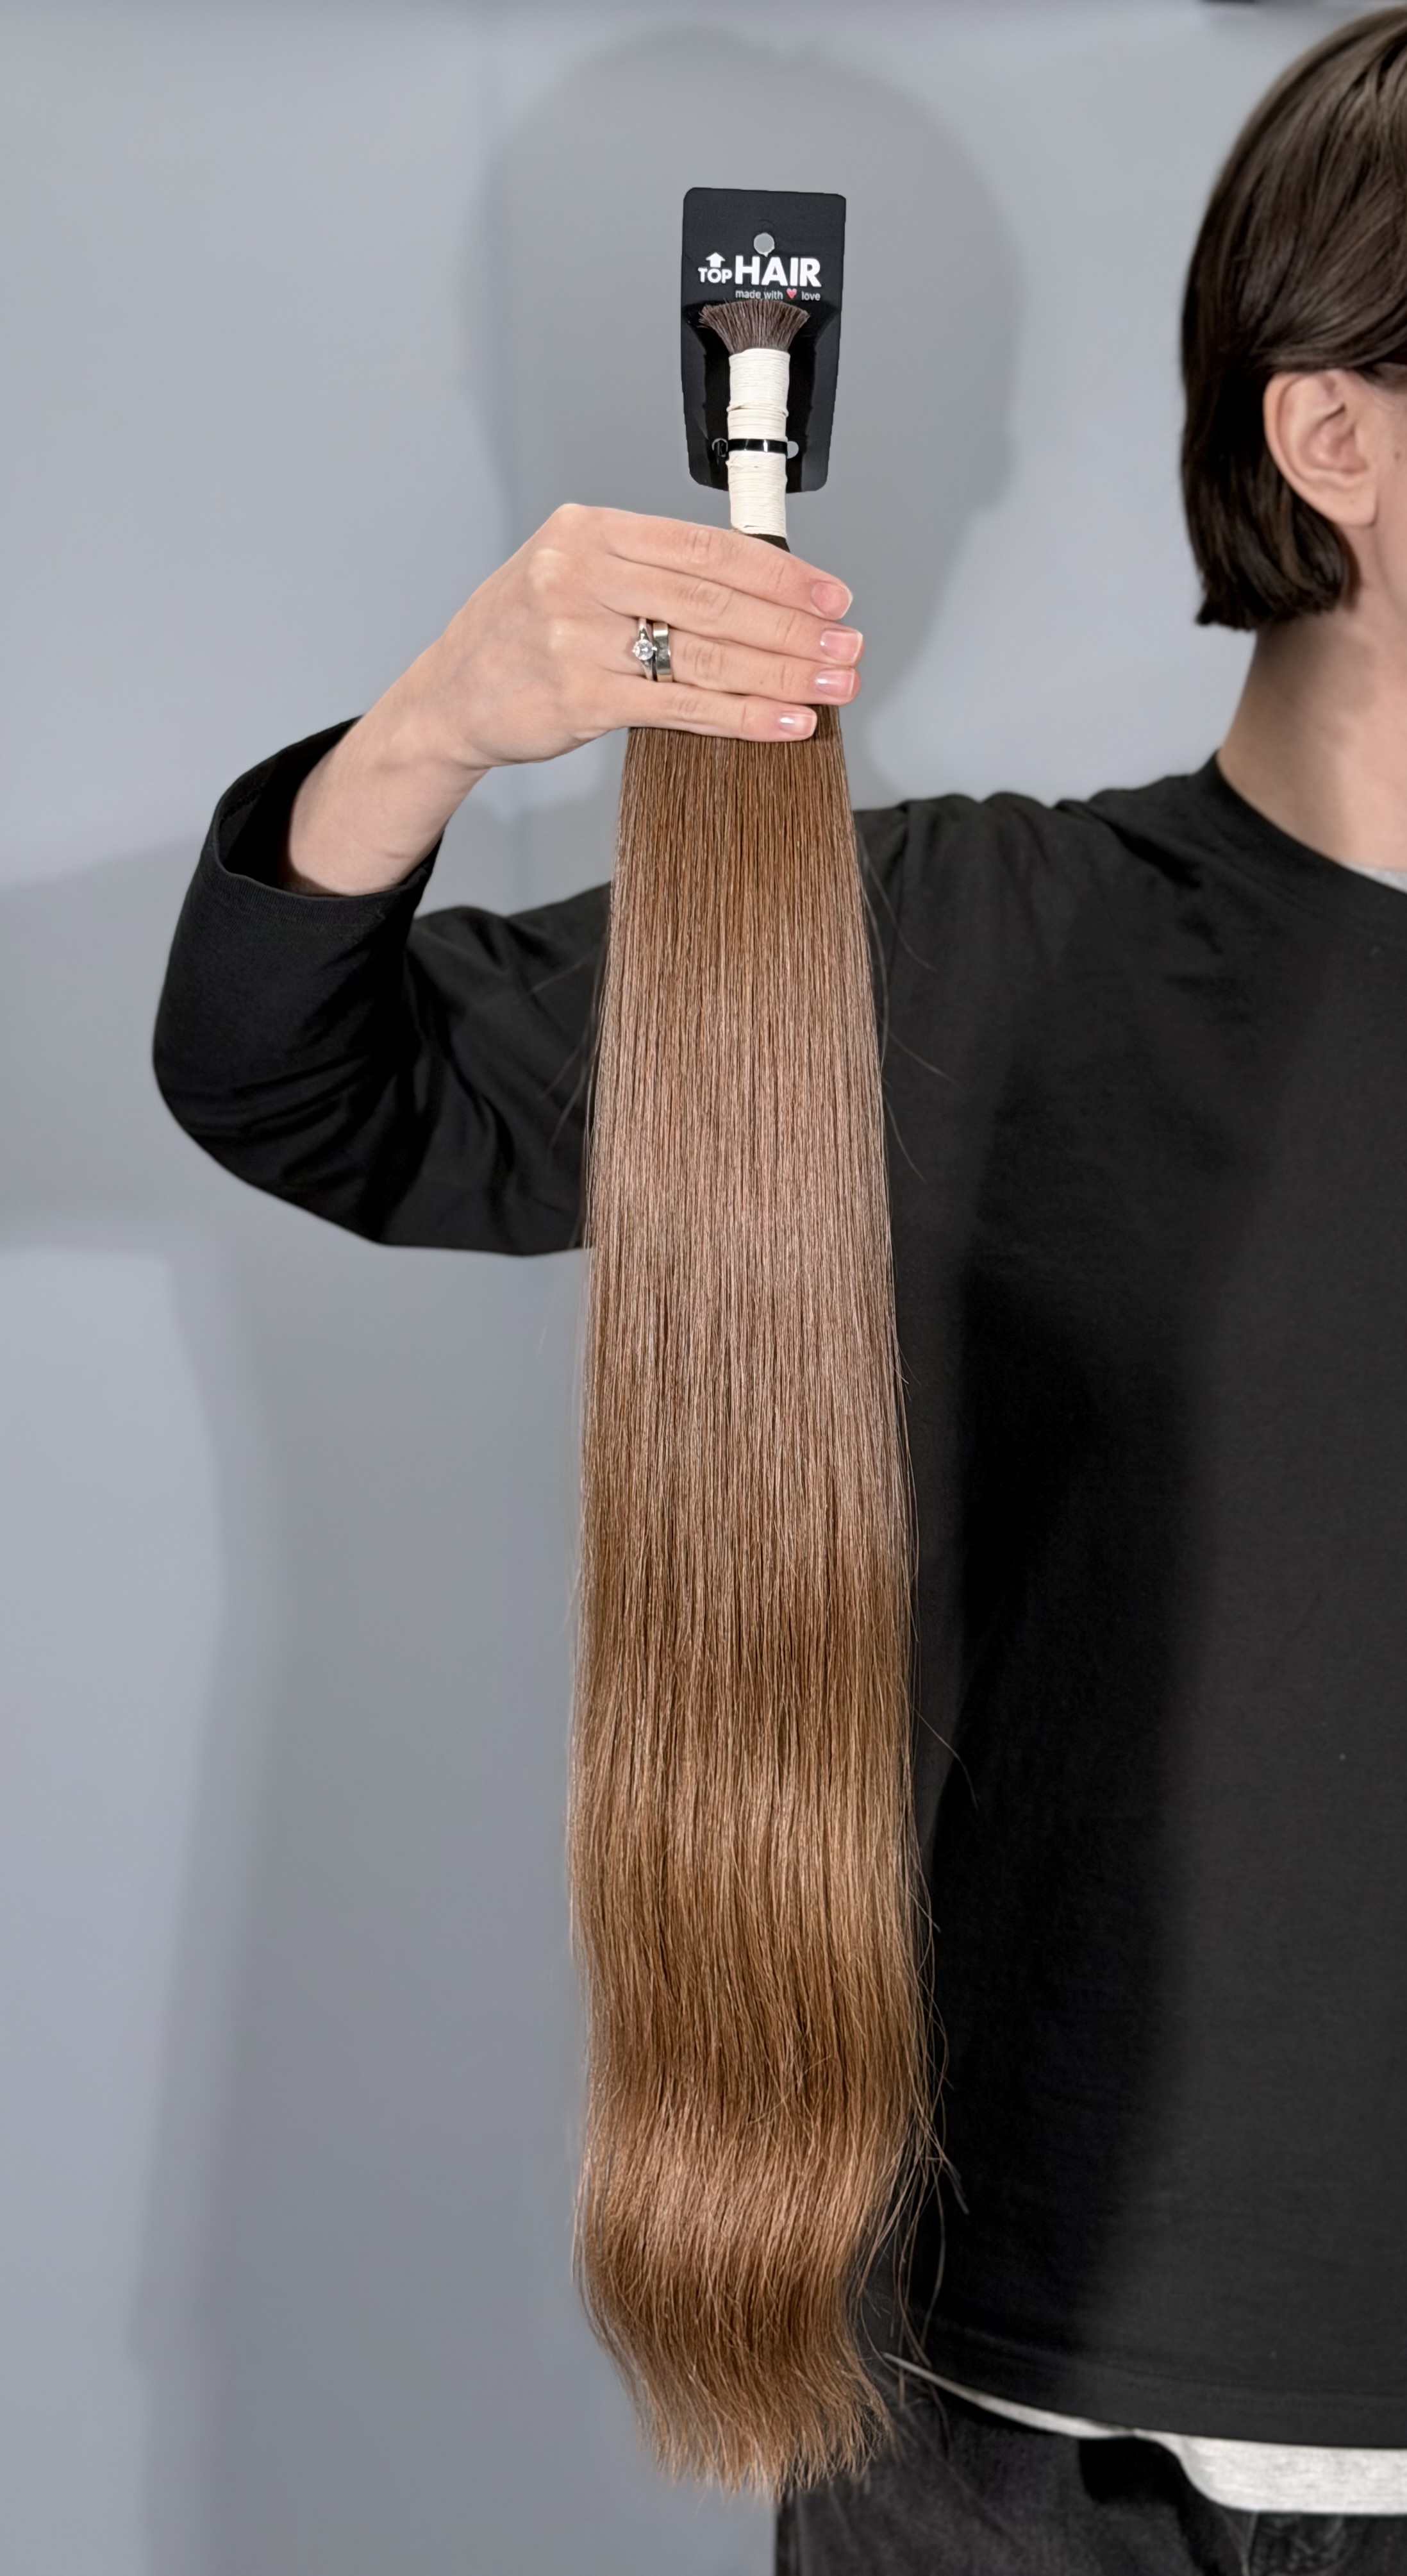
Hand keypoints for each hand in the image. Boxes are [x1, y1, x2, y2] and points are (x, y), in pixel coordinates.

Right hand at [286, 505, 862, 893]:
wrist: (449, 695)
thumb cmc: (525, 633)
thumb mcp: (575, 573)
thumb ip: (652, 571)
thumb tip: (760, 589)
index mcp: (589, 529)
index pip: (707, 546)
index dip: (780, 572)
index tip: (831, 596)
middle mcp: (580, 575)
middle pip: (716, 601)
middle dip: (793, 628)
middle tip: (847, 647)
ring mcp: (576, 638)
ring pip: (705, 655)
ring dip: (782, 673)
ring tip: (834, 685)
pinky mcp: (580, 699)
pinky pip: (680, 707)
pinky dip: (741, 717)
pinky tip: (785, 723)